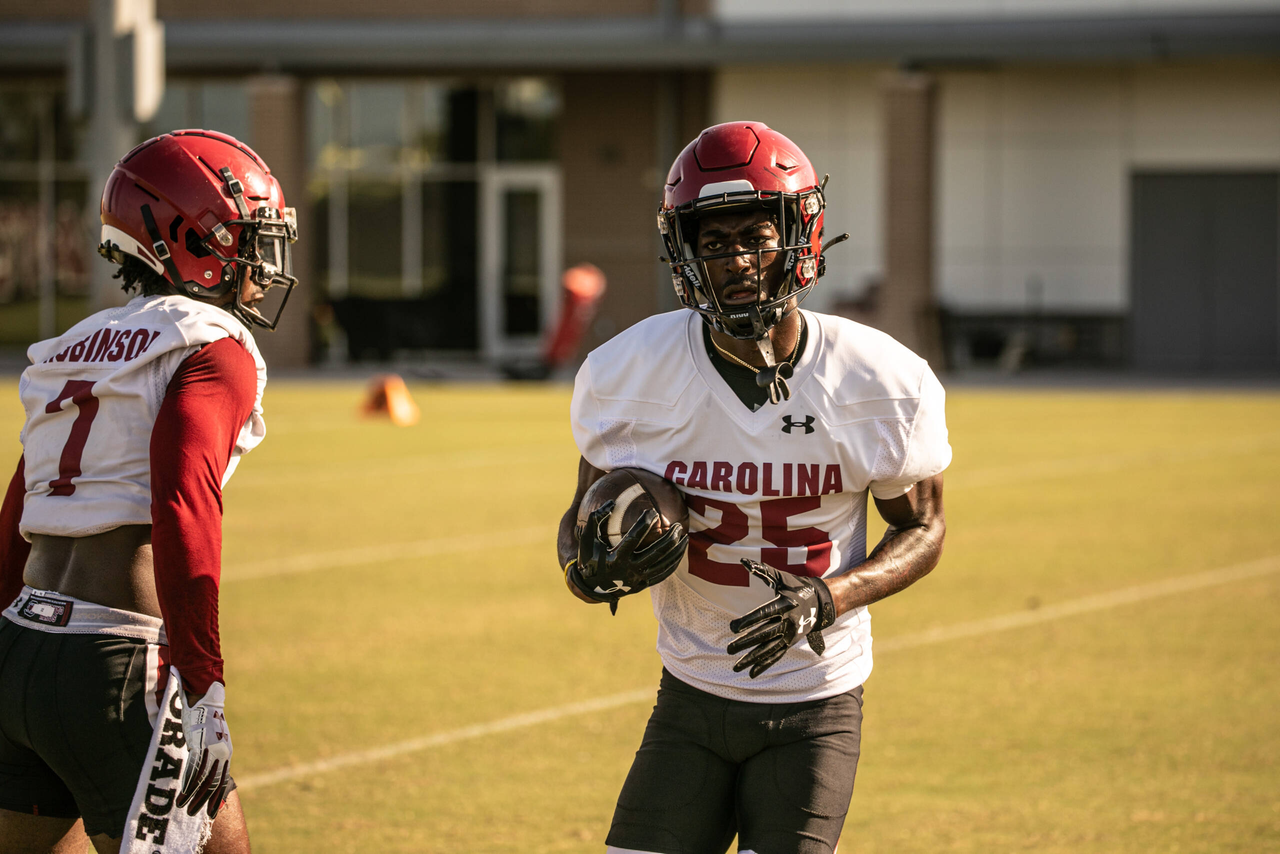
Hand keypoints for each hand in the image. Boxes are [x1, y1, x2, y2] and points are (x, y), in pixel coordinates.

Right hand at [176, 680, 231, 818]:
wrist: (206, 697)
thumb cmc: (206, 718)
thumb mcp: (211, 738)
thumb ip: (209, 752)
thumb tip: (203, 765)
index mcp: (226, 751)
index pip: (222, 779)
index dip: (216, 796)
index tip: (212, 811)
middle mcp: (222, 752)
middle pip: (213, 782)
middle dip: (204, 801)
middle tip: (196, 814)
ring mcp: (211, 749)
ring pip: (203, 779)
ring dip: (193, 796)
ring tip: (184, 808)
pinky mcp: (200, 744)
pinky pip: (193, 769)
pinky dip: (187, 784)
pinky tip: (181, 795)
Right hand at [569, 499, 687, 612]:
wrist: (590, 588)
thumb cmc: (589, 558)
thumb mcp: (587, 538)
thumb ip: (596, 518)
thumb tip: (612, 503)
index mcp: (615, 558)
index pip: (634, 538)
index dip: (644, 524)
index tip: (653, 512)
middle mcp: (629, 570)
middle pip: (656, 552)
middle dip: (670, 538)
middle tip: (678, 525)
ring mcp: (638, 579)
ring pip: (663, 564)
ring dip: (676, 550)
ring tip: (684, 536)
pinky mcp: (643, 585)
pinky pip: (663, 574)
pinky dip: (673, 562)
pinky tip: (679, 552)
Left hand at [727, 559, 836, 677]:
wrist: (821, 601)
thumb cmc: (796, 586)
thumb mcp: (781, 577)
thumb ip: (762, 571)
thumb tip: (744, 562)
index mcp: (785, 605)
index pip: (764, 614)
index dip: (748, 620)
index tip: (733, 627)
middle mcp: (787, 622)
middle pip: (764, 634)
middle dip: (745, 643)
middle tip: (728, 649)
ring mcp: (789, 634)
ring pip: (768, 649)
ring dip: (752, 658)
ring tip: (735, 666)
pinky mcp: (790, 642)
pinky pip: (776, 655)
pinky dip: (764, 665)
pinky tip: (751, 673)